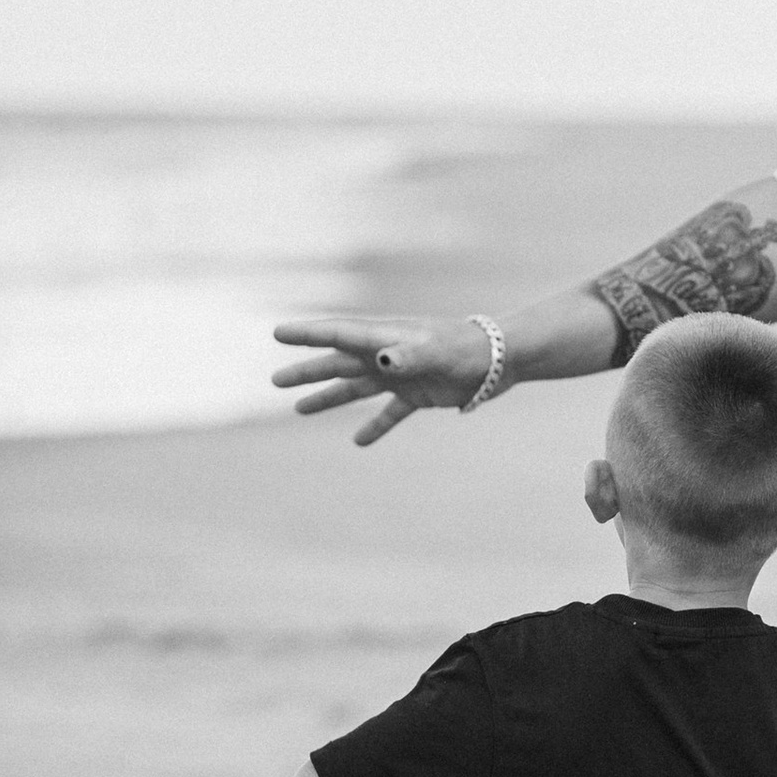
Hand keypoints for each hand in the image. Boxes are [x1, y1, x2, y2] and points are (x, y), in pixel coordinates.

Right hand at [272, 316, 491, 446]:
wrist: (501, 360)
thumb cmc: (467, 350)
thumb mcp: (436, 352)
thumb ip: (407, 356)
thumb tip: (379, 361)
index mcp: (385, 338)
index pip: (338, 335)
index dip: (308, 335)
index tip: (278, 334)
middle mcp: (387, 354)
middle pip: (339, 362)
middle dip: (307, 371)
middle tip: (275, 381)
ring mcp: (401, 374)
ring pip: (356, 387)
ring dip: (329, 397)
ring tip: (299, 409)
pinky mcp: (418, 394)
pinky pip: (390, 412)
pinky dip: (376, 426)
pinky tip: (359, 442)